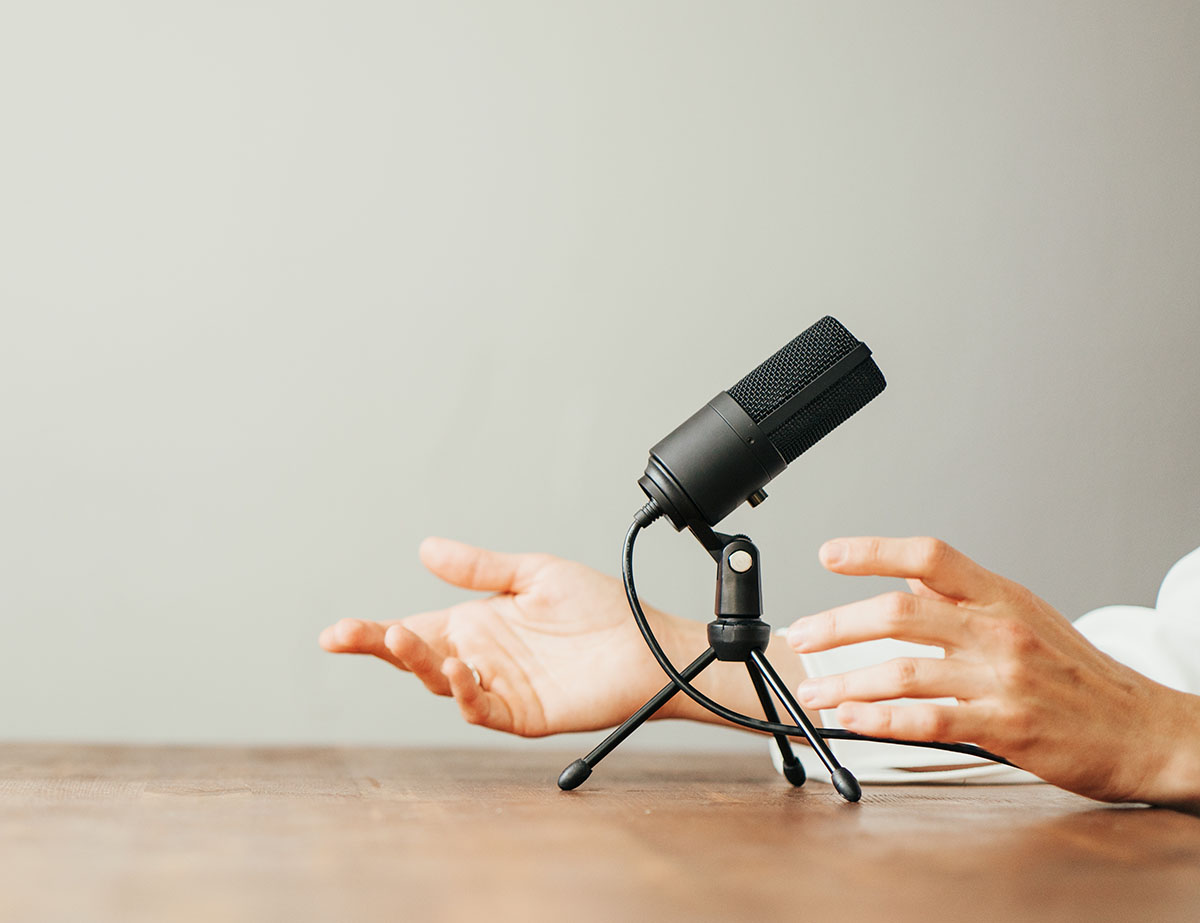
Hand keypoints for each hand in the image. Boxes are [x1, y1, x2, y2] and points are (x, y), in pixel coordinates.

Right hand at [320, 537, 722, 735]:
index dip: (372, 631)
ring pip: (441, 682)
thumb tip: (425, 549)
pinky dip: (464, 692)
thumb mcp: (532, 573)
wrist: (647, 642)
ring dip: (418, 663)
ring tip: (401, 638)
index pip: (413, 628)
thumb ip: (480, 568)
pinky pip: (484, 708)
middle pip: (415, 657)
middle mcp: (480, 658)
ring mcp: (499, 687)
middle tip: (346, 634)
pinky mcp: (523, 714)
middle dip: (378, 646)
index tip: (334, 631)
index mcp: (475, 624)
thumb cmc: (597, 607)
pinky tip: (456, 670)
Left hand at [786, 536, 1197, 804]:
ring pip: (904, 671)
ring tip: (813, 691)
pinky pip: (930, 721)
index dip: (874, 550)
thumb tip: (907, 581)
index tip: (829, 554)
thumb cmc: (1081, 676)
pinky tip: (852, 721)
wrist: (1146, 730)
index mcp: (1000, 596)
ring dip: (846, 682)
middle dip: (838, 625)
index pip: (929, 556)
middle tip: (801, 636)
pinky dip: (882, 720)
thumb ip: (963, 599)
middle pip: (899, 613)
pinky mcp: (1006, 728)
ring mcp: (1002, 679)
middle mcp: (998, 630)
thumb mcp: (1026, 616)